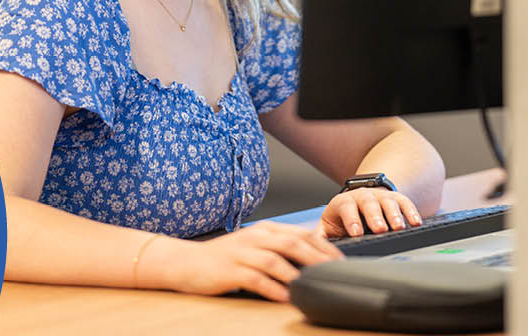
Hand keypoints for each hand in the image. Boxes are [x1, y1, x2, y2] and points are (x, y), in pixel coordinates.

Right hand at [150, 221, 342, 301]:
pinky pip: (255, 279)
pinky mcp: (230, 270)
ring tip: (313, 285)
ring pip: (275, 260)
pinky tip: (285, 297)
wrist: (187, 262)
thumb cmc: (225, 257)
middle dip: (317, 258)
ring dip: (296, 273)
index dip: (323, 246)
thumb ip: (279, 248)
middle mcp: (255, 237)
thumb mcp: (254, 246)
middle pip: (292, 244)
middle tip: (335, 272)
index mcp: (265, 229)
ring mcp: (242, 253)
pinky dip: (272, 288)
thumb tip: (311, 259)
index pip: (301, 233)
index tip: (340, 260)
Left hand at [317, 188, 423, 238]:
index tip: (356, 233)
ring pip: (387, 202)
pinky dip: (411, 211)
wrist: (359, 201)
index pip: (346, 208)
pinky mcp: (395, 198)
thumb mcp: (329, 226)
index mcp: (342, 203)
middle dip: (374, 216)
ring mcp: (380, 196)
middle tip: (379, 230)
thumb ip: (321, 238)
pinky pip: (404, 202)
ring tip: (398, 227)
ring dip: (394, 214)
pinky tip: (415, 222)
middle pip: (368, 203)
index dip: (351, 220)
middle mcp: (362, 196)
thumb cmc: (342, 220)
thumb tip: (312, 252)